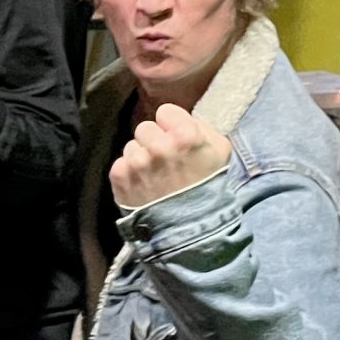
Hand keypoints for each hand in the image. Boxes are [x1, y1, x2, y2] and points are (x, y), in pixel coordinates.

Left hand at [109, 103, 232, 209]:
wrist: (190, 228)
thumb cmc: (208, 186)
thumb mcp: (220, 151)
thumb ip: (200, 127)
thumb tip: (178, 119)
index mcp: (185, 135)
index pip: (165, 111)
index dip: (171, 125)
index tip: (176, 139)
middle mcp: (158, 146)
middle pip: (145, 127)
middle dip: (154, 140)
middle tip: (165, 160)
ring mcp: (136, 162)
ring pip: (132, 146)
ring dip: (141, 157)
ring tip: (155, 176)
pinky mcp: (119, 176)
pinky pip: (120, 163)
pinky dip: (129, 173)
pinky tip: (143, 184)